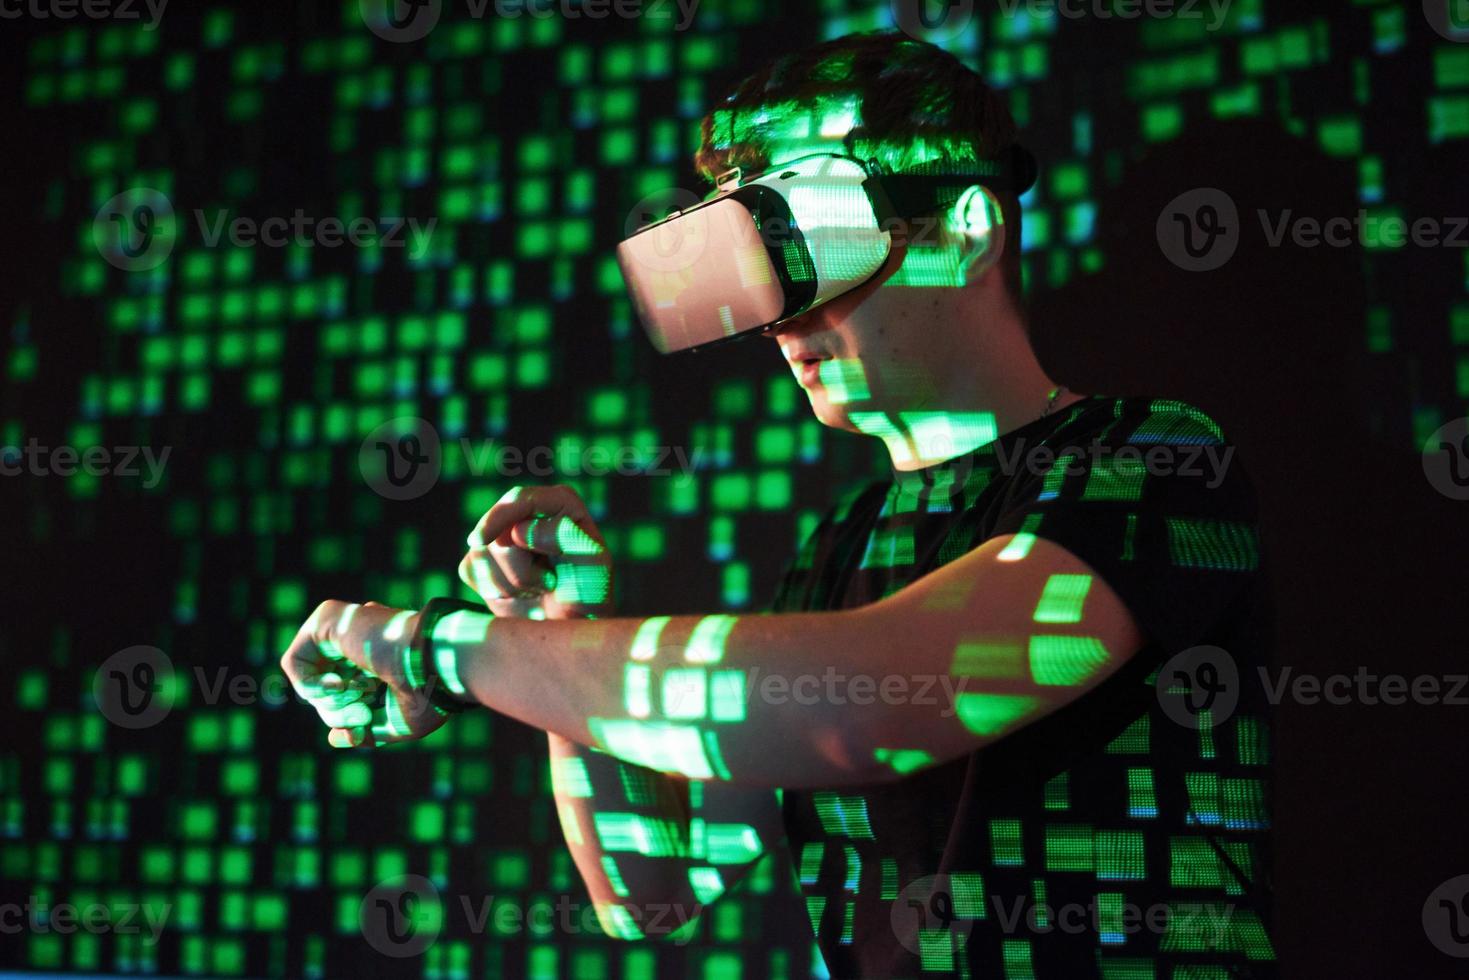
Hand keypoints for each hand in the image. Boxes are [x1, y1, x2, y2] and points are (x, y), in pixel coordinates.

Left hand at [280, 599, 448, 748]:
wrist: (439, 662)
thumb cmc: (431, 694)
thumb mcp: (398, 724)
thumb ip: (365, 730)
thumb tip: (333, 737)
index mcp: (382, 655)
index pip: (348, 691)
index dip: (350, 715)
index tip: (366, 722)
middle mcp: (362, 637)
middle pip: (326, 685)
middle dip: (337, 710)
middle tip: (362, 714)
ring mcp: (346, 624)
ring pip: (309, 675)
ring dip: (326, 701)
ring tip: (356, 696)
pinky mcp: (327, 618)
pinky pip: (293, 661)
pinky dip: (308, 685)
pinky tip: (339, 685)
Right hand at [458, 484, 613, 620]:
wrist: (574, 622)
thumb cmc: (589, 592)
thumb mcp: (593, 563)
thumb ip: (564, 538)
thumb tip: (519, 530)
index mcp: (560, 503)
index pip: (521, 500)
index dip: (499, 517)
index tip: (480, 540)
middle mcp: (528, 513)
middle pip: (497, 534)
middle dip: (520, 571)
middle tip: (549, 583)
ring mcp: (502, 535)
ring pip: (480, 555)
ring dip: (511, 585)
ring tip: (538, 589)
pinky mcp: (483, 560)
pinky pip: (469, 571)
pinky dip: (495, 592)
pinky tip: (520, 595)